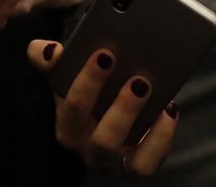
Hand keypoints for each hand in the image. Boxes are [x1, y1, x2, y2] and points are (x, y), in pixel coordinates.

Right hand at [28, 41, 179, 175]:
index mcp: (68, 125)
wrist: (102, 106)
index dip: (87, 83)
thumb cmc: (85, 88)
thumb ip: (47, 58)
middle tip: (138, 79)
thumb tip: (51, 52)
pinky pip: (151, 161)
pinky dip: (162, 138)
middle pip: (103, 140)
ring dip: (149, 130)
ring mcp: (116, 159)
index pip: (73, 108)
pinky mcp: (139, 162)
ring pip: (131, 161)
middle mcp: (90, 148)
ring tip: (151, 92)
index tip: (104, 55)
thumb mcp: (64, 72)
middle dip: (122, 110)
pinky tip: (168, 109)